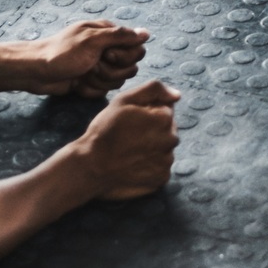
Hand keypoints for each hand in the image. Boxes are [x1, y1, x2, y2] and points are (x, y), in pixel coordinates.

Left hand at [17, 20, 149, 98]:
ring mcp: (100, 66)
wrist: (37, 72)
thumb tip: (146, 33)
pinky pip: (104, 90)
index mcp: (108, 34)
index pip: (137, 48)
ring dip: (99, 80)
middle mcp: (107, 49)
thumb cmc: (63, 53)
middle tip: (92, 65)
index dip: (125, 56)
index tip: (107, 55)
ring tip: (83, 75)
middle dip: (111, 70)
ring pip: (118, 81)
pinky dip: (90, 89)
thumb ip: (121, 36)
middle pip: (130, 66)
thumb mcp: (92, 40)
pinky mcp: (93, 81)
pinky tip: (78, 84)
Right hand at [74, 78, 180, 200]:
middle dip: (153, 130)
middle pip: (167, 130)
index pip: (165, 110)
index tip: (131, 121)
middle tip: (128, 137)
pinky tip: (134, 165)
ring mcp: (167, 161)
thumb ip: (153, 89)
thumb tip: (177, 95)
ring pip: (164, 149)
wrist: (91, 167)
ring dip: (152, 148)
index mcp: (164, 118)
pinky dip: (150, 166)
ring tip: (130, 152)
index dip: (147, 114)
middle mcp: (171, 140)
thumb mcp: (124, 100)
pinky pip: (160, 167)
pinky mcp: (161, 178)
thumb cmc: (105, 131)